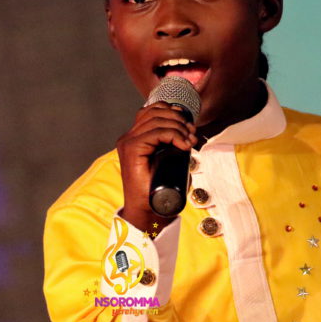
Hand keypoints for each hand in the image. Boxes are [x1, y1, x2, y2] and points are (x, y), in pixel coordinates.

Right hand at [116, 101, 195, 231]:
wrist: (148, 210)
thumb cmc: (160, 190)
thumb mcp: (170, 163)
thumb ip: (174, 148)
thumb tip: (191, 136)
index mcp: (135, 138)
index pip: (153, 111)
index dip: (173, 113)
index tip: (190, 128)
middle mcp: (128, 137)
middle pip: (155, 112)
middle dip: (179, 120)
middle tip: (192, 135)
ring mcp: (128, 142)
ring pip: (157, 120)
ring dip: (179, 128)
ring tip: (189, 142)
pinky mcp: (131, 149)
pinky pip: (155, 132)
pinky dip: (173, 135)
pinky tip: (183, 145)